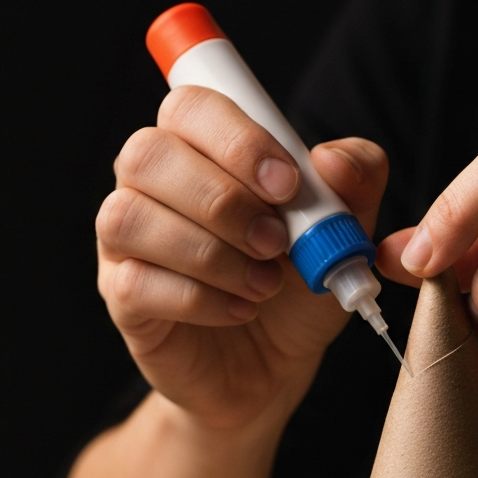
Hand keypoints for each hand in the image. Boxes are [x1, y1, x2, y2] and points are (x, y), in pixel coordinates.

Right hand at [97, 85, 387, 430]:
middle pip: (148, 154)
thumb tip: (330, 158)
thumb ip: (354, 185)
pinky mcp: (123, 299)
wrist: (276, 371)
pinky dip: (200, 299)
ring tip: (266, 285)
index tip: (290, 185)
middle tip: (278, 244)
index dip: (236, 139)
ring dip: (211, 254)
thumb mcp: (345, 237)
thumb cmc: (299, 291)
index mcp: (201, 151)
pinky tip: (240, 311)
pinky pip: (137, 283)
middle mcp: (151, 185)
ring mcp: (126, 242)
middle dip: (223, 201)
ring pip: (131, 218)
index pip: (189, 106)